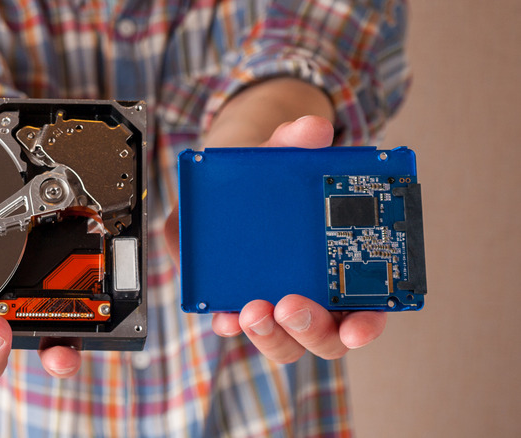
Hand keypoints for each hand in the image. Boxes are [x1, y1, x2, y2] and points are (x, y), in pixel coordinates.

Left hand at [164, 115, 386, 362]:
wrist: (230, 179)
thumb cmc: (271, 177)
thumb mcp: (282, 155)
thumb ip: (295, 142)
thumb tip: (311, 129)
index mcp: (342, 269)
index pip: (367, 311)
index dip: (365, 326)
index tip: (356, 328)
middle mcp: (314, 296)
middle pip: (323, 336)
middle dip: (309, 328)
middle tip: (290, 306)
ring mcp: (275, 303)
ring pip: (281, 340)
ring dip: (269, 333)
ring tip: (251, 311)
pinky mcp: (236, 300)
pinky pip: (236, 323)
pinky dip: (230, 322)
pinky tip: (223, 314)